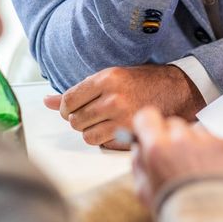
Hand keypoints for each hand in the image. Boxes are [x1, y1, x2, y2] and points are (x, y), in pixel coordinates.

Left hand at [44, 63, 204, 147]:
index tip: (71, 108)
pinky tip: (114, 128)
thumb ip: (77, 91)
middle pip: (74, 119)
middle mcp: (113, 98)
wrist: (177, 90)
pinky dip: (104, 139)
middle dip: (78, 119)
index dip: (65, 107)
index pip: (68, 100)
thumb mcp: (110, 78)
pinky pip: (102, 143)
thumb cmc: (143, 82)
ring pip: (86, 134)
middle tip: (91, 114)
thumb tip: (46, 101)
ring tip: (102, 122)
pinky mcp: (130, 134)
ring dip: (90, 131)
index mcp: (107, 78)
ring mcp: (122, 118)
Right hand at [131, 107, 222, 209]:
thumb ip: (139, 165)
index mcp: (158, 149)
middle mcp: (183, 140)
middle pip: (174, 124)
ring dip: (196, 146)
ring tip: (200, 173)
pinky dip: (218, 155)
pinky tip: (216, 176)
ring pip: (198, 132)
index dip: (147, 125)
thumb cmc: (180, 215)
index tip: (149, 132)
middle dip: (173, 139)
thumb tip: (139, 148)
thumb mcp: (145, 194)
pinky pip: (219, 142)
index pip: (147, 116)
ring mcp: (209, 142)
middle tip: (177, 160)